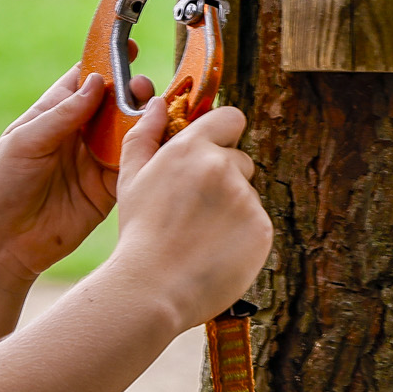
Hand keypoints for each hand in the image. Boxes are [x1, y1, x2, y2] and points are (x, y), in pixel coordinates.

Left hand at [0, 64, 153, 284]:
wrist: (4, 243)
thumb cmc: (2, 187)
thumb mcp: (25, 142)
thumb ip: (62, 115)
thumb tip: (96, 83)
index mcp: (52, 115)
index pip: (83, 80)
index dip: (106, 64)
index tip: (130, 49)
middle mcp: (77, 134)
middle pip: (113, 103)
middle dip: (131, 92)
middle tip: (141, 88)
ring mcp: (94, 161)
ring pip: (128, 131)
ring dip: (144, 119)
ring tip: (155, 109)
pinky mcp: (108, 189)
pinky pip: (134, 165)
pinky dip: (148, 153)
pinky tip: (160, 141)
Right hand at [107, 100, 270, 330]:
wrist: (152, 288)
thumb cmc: (138, 234)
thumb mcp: (130, 178)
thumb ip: (145, 134)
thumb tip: (157, 103)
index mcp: (191, 148)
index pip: (231, 118)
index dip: (224, 132)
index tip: (213, 151)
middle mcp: (223, 167)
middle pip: (239, 160)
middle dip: (224, 178)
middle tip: (194, 210)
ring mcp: (246, 198)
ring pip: (247, 194)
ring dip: (231, 209)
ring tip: (200, 236)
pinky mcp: (262, 229)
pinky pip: (257, 223)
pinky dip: (241, 235)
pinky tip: (215, 251)